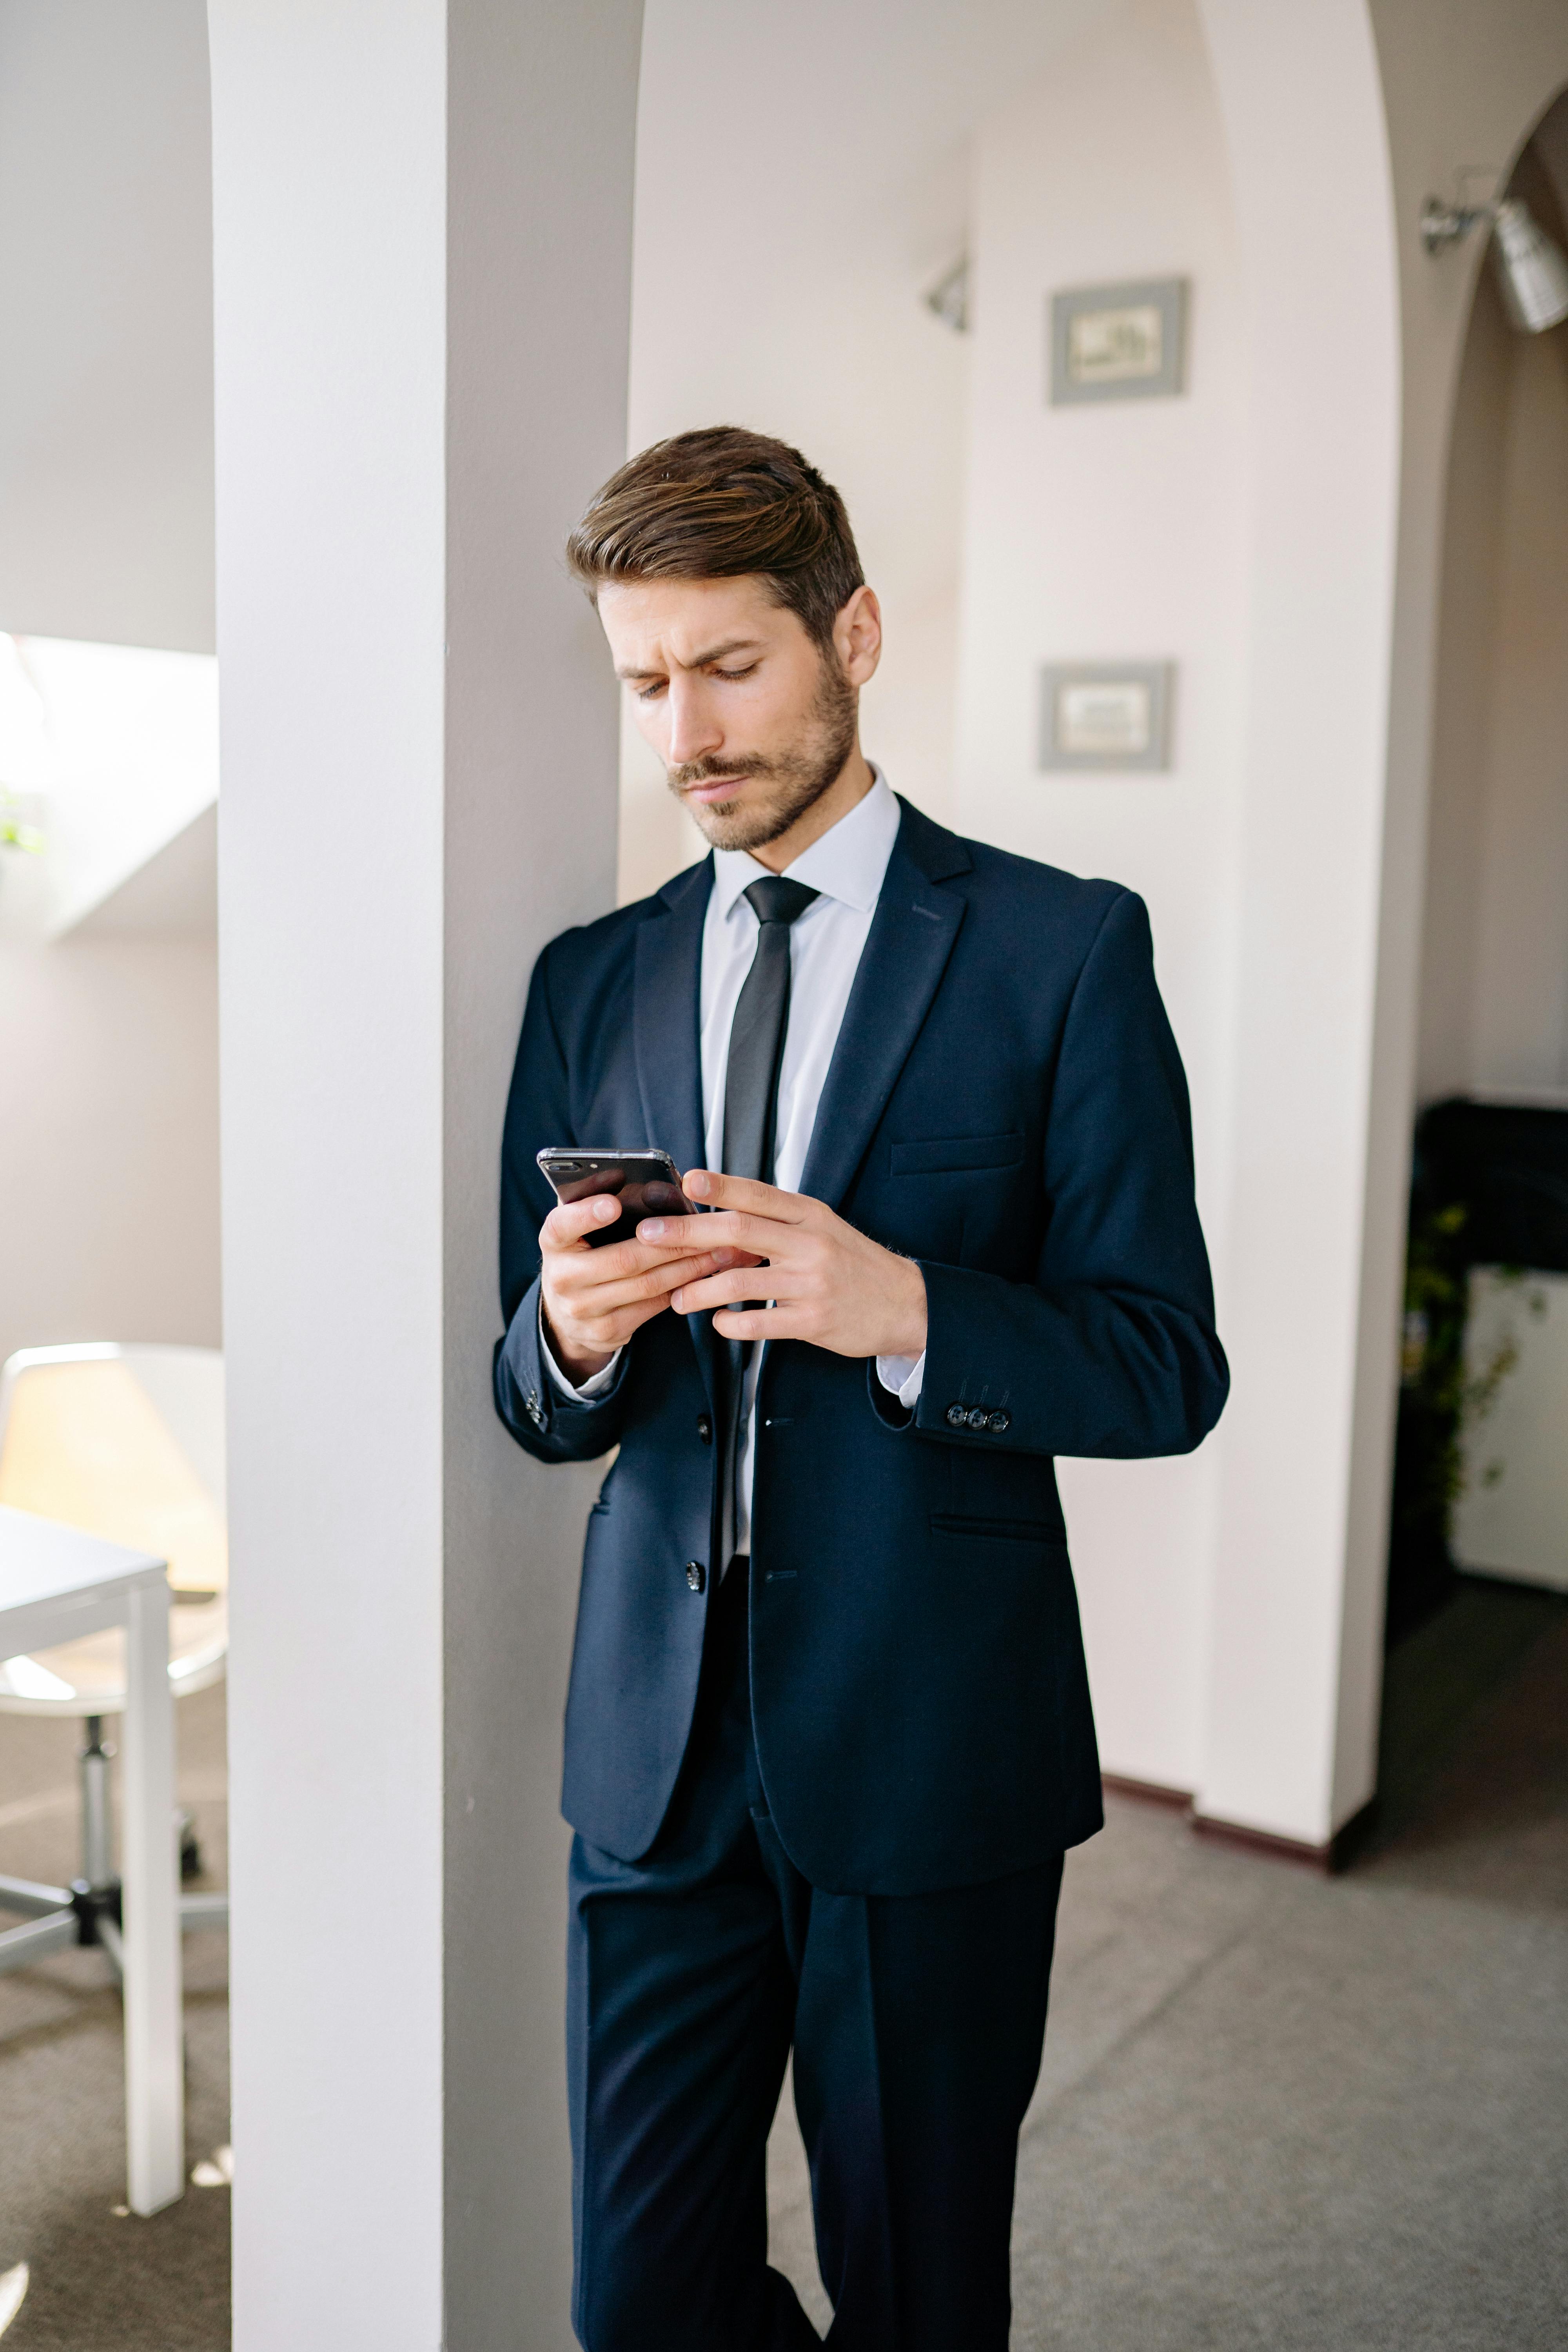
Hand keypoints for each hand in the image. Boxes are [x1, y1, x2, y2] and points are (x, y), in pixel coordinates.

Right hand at [540, 1192, 760, 1384]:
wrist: (566, 1316)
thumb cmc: (583, 1253)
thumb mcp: (577, 1228)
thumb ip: (593, 1201)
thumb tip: (630, 1177)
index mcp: (553, 1242)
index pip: (562, 1225)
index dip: (587, 1215)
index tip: (613, 1204)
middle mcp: (563, 1278)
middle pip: (623, 1259)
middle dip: (673, 1243)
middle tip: (709, 1229)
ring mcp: (584, 1309)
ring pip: (647, 1285)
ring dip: (689, 1266)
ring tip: (720, 1249)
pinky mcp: (607, 1331)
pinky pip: (653, 1306)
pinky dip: (683, 1287)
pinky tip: (705, 1273)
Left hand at [636, 1170, 927, 1358]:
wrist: (905, 1304)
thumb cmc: (854, 1264)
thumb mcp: (822, 1228)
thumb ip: (778, 1220)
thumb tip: (721, 1209)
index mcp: (810, 1216)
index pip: (759, 1194)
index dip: (720, 1187)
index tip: (686, 1181)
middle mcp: (810, 1245)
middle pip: (738, 1231)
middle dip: (687, 1233)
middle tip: (649, 1237)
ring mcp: (812, 1284)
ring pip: (740, 1282)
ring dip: (699, 1290)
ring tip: (678, 1298)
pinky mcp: (814, 1321)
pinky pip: (759, 1324)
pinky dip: (730, 1324)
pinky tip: (718, 1322)